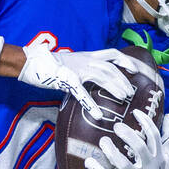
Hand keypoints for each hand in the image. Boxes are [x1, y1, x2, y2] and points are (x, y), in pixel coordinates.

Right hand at [18, 44, 137, 120]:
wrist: (33, 61)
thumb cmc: (48, 64)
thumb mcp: (70, 62)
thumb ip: (82, 67)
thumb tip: (90, 78)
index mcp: (87, 56)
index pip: (112, 54)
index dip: (126, 60)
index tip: (135, 70)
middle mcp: (85, 60)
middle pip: (110, 68)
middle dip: (122, 80)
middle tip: (130, 93)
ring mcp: (77, 69)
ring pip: (102, 76)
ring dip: (115, 87)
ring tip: (123, 98)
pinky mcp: (67, 80)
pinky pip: (82, 93)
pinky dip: (91, 105)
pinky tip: (98, 115)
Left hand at [85, 111, 168, 168]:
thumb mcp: (167, 155)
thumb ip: (168, 135)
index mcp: (159, 156)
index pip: (154, 136)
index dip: (145, 122)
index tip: (135, 112)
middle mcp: (149, 166)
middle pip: (139, 148)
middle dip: (128, 135)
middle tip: (117, 126)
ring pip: (123, 164)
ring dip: (111, 151)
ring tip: (103, 141)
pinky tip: (89, 161)